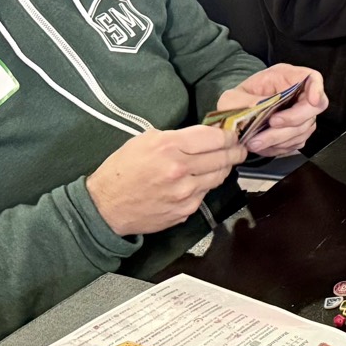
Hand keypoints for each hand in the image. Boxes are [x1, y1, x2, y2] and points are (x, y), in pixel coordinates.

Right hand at [87, 126, 246, 236]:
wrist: (105, 207)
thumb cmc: (122, 169)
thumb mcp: (144, 140)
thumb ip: (176, 136)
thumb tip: (203, 136)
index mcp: (169, 147)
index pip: (215, 138)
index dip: (229, 135)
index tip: (233, 134)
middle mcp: (181, 169)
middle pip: (223, 157)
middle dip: (235, 151)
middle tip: (239, 148)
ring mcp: (185, 193)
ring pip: (219, 176)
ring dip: (224, 168)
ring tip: (224, 162)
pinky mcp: (186, 210)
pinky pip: (205, 193)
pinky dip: (206, 185)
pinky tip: (199, 180)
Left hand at [210, 63, 326, 156]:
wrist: (234, 119)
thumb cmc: (236, 103)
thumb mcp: (233, 98)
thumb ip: (248, 102)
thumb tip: (263, 108)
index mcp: (285, 77)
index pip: (312, 78)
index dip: (317, 89)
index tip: (312, 101)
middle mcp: (297, 95)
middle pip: (312, 108)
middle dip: (292, 120)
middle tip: (271, 124)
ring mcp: (300, 115)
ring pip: (304, 129)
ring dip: (281, 138)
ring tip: (257, 142)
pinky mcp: (297, 133)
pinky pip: (297, 142)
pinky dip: (280, 146)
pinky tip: (264, 145)